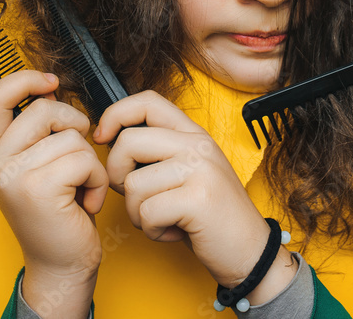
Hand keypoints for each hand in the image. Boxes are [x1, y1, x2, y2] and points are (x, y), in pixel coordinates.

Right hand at [0, 70, 107, 317]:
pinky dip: (97, 180)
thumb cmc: (60, 213)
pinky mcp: (37, 188)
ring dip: (90, 163)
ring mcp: (13, 175)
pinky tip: (86, 203)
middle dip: (74, 127)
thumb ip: (39, 132)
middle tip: (78, 160)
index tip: (51, 82)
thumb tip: (50, 87)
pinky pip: (84, 160)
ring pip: (71, 137)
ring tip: (80, 190)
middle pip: (44, 110)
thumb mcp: (41, 165)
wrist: (62, 265)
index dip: (23, 80)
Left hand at [94, 91, 297, 303]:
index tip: (103, 138)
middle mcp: (198, 145)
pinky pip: (147, 212)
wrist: (250, 250)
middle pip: (128, 141)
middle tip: (135, 198)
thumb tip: (111, 144)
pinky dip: (152, 230)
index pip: (148, 101)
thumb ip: (158, 154)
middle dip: (115, 175)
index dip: (116, 115)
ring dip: (137, 213)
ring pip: (133, 183)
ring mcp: (200, 170)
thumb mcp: (188, 173)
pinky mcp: (199, 200)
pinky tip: (173, 231)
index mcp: (193, 135)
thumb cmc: (210, 216)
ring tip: (163, 219)